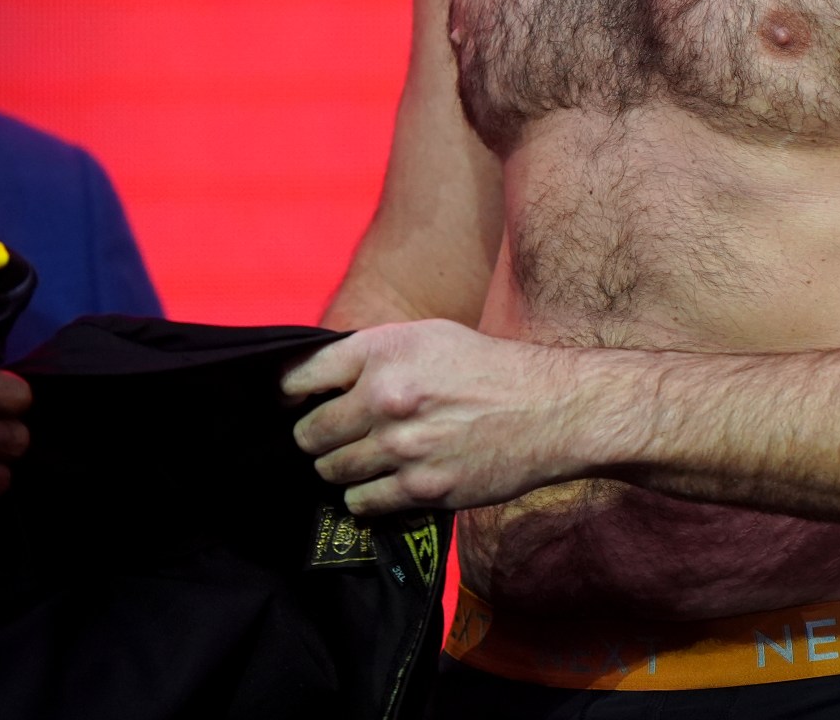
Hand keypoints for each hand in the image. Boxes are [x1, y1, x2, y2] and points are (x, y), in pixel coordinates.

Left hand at [285, 320, 586, 518]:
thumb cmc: (486, 368)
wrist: (549, 409)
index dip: (290, 395)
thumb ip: (372, 354)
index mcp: (384, 351)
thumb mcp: (427, 337)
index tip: (293, 405)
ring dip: (340, 468)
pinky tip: (386, 481)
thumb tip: (319, 379)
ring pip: (331, 472)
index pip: (300, 377)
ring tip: (363, 459)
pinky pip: (361, 502)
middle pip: (309, 434)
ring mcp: (402, 447)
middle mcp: (386, 397)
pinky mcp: (422, 488)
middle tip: (335, 437)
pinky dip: (366, 496)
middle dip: (316, 437)